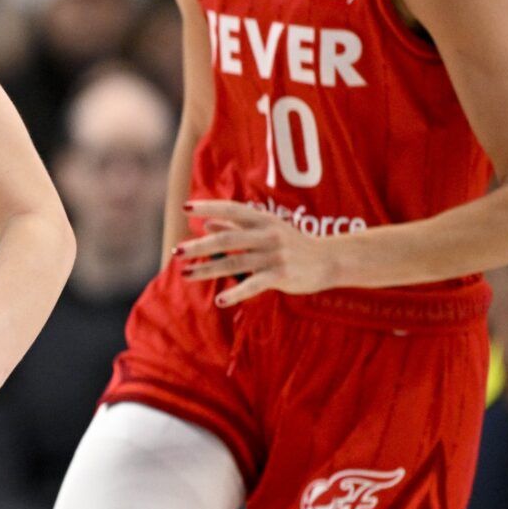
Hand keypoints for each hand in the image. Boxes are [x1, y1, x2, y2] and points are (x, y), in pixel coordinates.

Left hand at [175, 200, 338, 305]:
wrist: (330, 259)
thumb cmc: (294, 242)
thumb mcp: (267, 228)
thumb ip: (235, 225)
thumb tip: (205, 224)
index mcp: (263, 219)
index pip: (232, 208)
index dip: (209, 207)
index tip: (185, 208)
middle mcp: (267, 234)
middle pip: (227, 238)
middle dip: (199, 246)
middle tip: (177, 252)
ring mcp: (275, 255)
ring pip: (234, 261)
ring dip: (207, 269)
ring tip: (185, 274)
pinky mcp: (281, 275)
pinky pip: (254, 285)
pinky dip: (236, 293)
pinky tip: (220, 301)